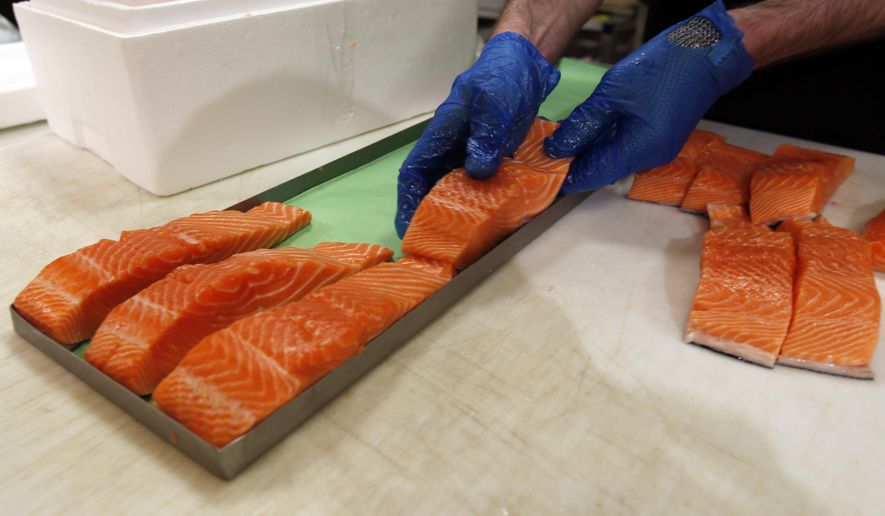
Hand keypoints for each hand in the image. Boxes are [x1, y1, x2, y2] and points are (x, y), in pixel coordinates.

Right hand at [395, 32, 559, 237]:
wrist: (527, 63)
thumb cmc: (504, 75)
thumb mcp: (495, 101)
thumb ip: (485, 134)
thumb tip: (477, 171)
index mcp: (443, 133)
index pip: (415, 171)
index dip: (408, 201)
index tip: (409, 227)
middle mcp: (454, 147)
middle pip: (433, 187)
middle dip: (431, 217)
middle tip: (439, 246)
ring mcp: (474, 153)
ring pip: (458, 190)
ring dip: (459, 215)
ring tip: (466, 242)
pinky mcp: (494, 157)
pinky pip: (484, 186)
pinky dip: (486, 204)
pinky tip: (495, 220)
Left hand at [545, 0, 753, 193]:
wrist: (706, 54)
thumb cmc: (664, 67)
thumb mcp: (612, 94)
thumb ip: (583, 125)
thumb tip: (557, 148)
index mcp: (641, 149)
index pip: (594, 175)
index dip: (567, 177)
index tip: (544, 175)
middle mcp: (652, 158)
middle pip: (604, 170)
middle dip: (576, 164)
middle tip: (548, 155)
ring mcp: (658, 151)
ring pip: (614, 160)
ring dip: (590, 153)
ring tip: (564, 142)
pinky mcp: (660, 141)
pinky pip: (627, 150)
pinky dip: (606, 144)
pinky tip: (589, 133)